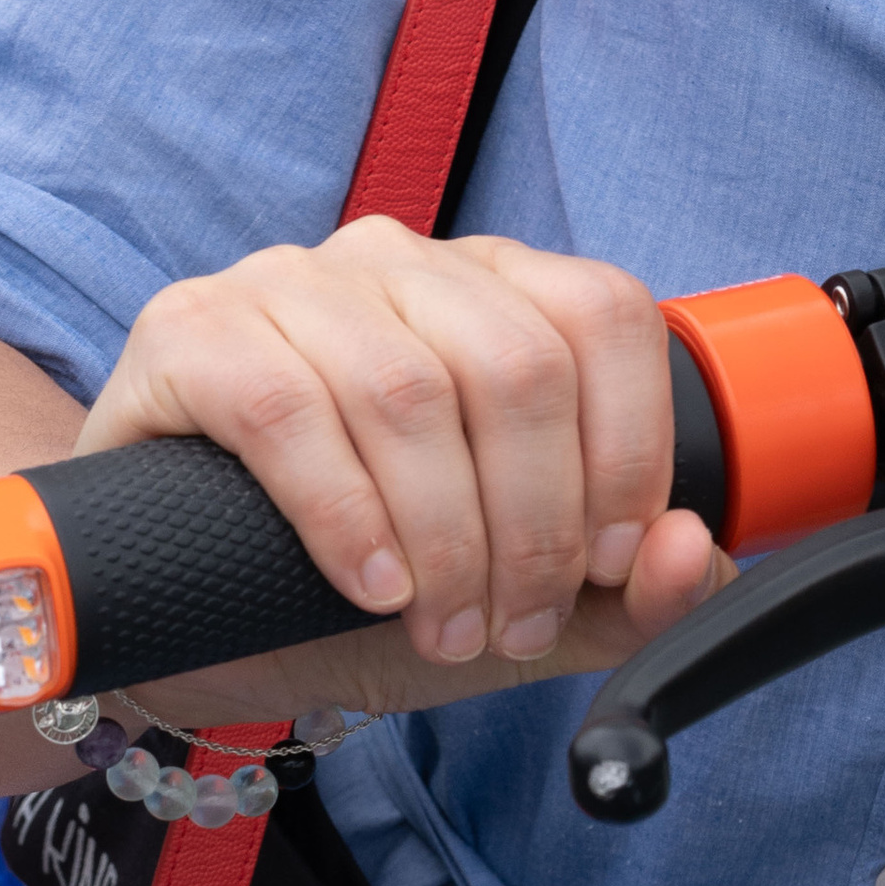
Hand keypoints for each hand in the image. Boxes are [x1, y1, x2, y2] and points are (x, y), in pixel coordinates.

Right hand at [80, 216, 712, 675]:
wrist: (183, 610)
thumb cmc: (366, 584)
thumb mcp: (516, 601)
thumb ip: (626, 594)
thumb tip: (701, 552)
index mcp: (494, 286)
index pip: (605, 314)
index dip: (628, 448)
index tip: (607, 563)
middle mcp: (399, 259)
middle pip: (516, 365)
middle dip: (535, 523)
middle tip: (510, 625)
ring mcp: (289, 281)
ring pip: (409, 390)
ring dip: (447, 537)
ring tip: (444, 626)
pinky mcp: (191, 331)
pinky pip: (287, 410)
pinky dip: (347, 514)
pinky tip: (369, 585)